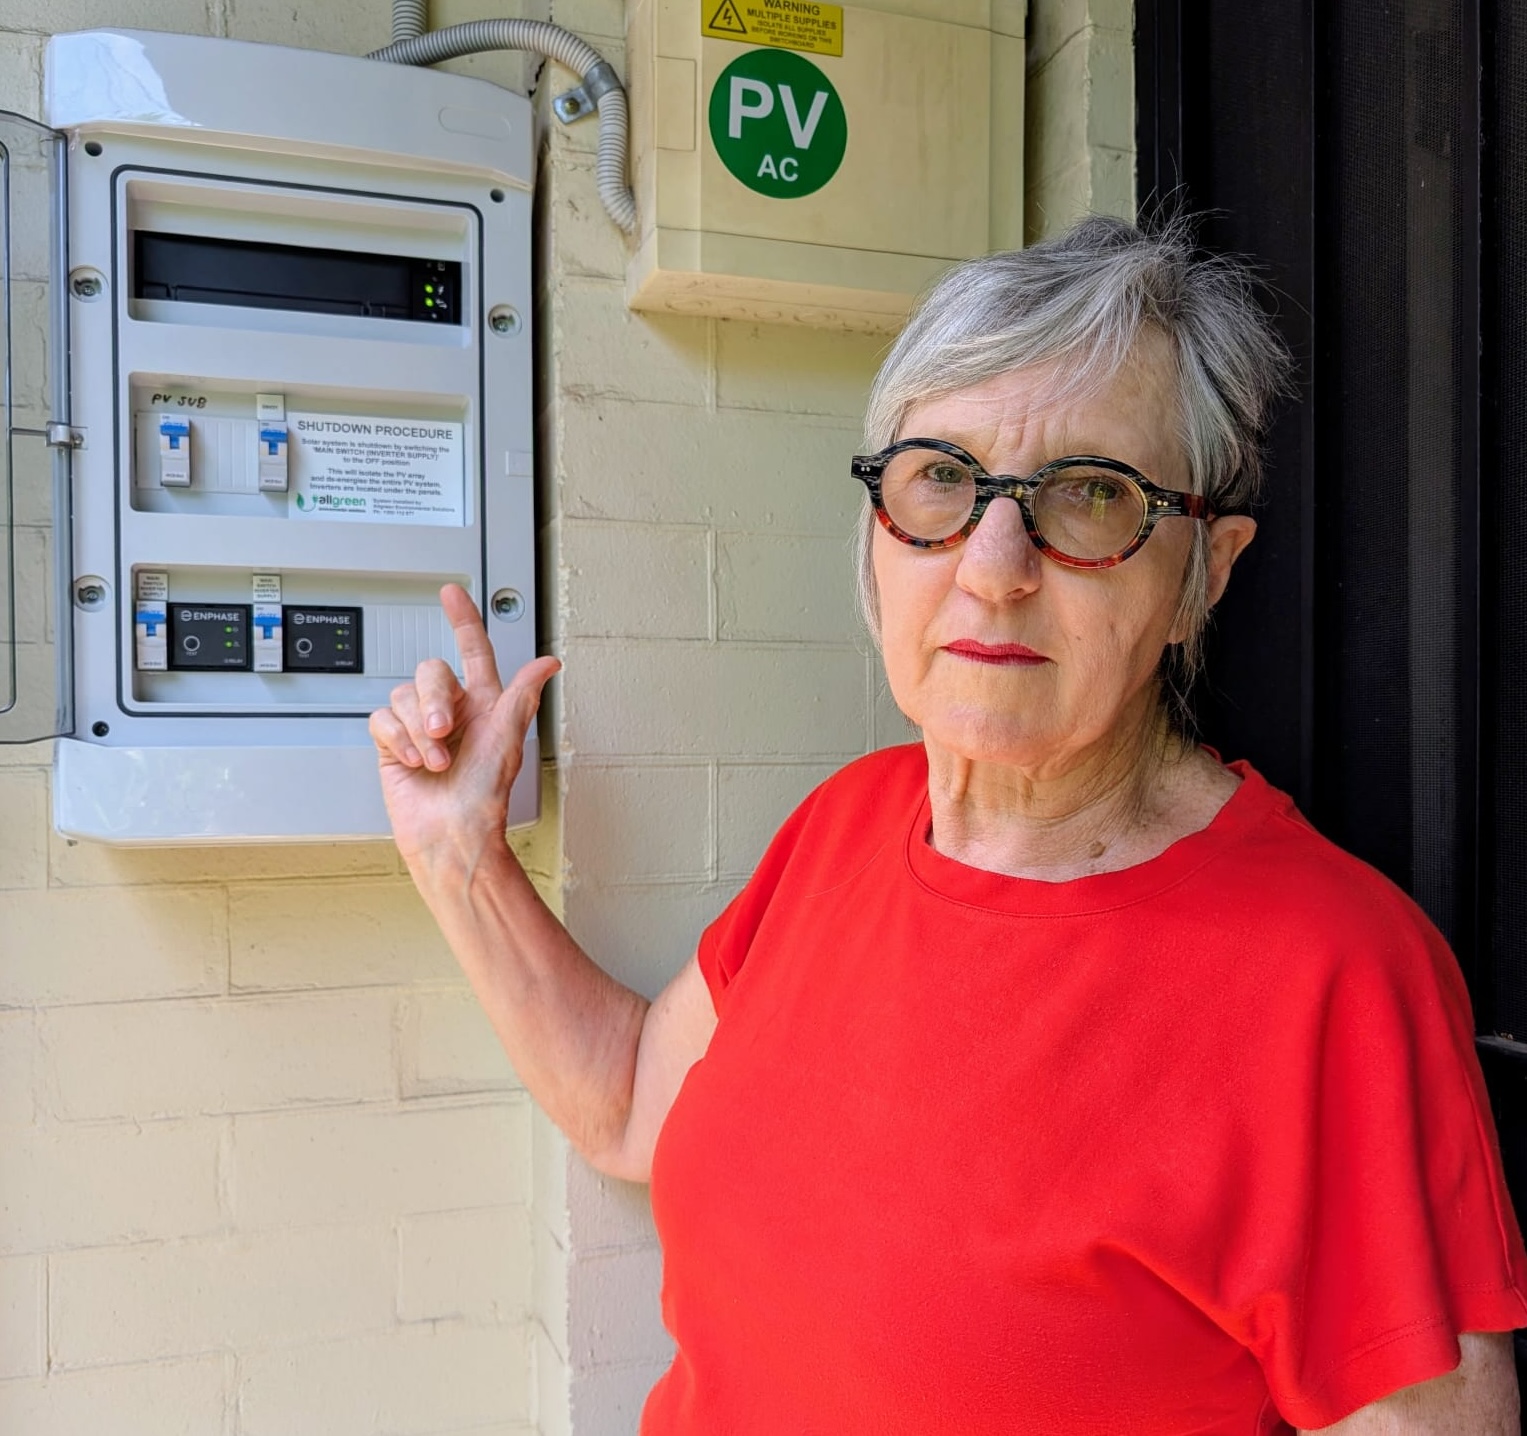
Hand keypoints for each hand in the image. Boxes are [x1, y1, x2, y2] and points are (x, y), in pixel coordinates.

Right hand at [369, 583, 558, 869]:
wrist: (452, 834)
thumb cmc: (485, 794)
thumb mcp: (509, 738)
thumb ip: (521, 695)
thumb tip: (549, 662)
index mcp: (482, 703)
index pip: (471, 650)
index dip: (462, 620)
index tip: (451, 593)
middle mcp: (451, 711)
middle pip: (429, 672)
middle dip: (433, 701)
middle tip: (443, 733)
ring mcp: (420, 728)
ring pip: (402, 696)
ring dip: (418, 731)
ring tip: (435, 761)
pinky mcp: (393, 745)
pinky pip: (382, 721)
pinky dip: (397, 740)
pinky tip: (414, 763)